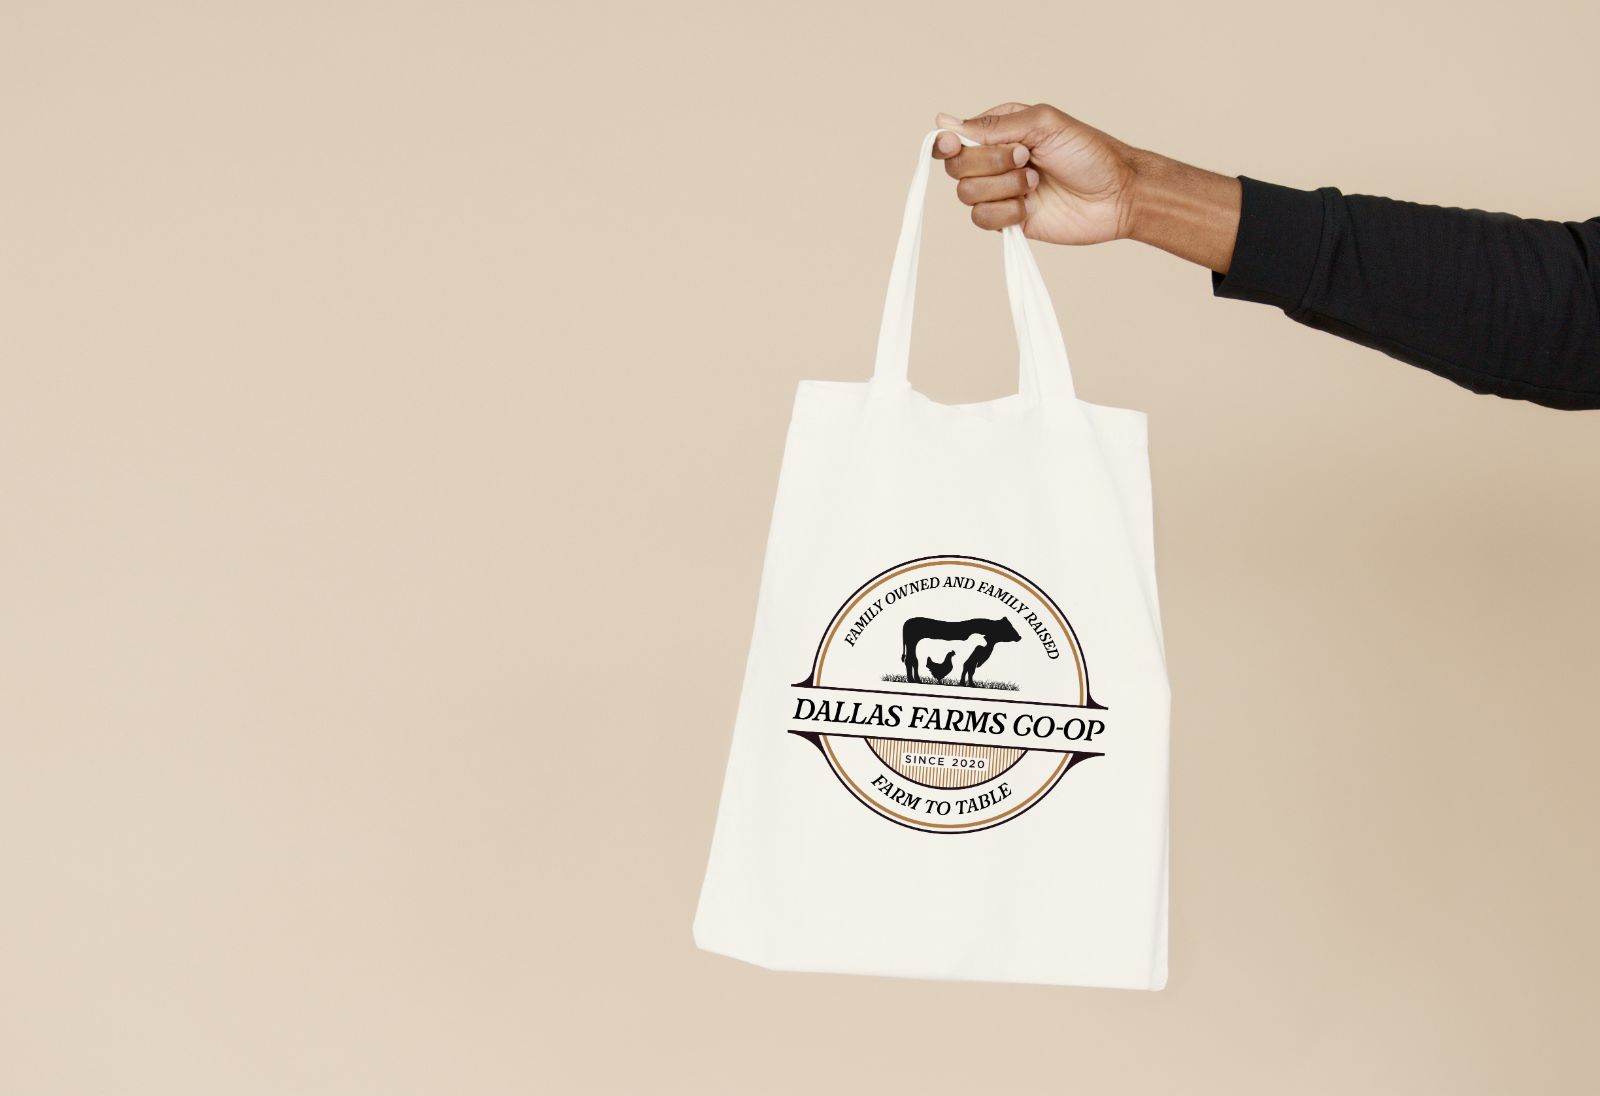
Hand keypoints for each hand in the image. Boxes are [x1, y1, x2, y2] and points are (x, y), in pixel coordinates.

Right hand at [932, 103, 1138, 243]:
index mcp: (999, 131)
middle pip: (956, 167)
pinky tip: (1031, 205)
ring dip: (1004, 188)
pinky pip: (982, 219)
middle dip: (991, 164)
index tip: (956, 144)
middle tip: (1027, 158)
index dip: (948, 144)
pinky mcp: (1007, 220)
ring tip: (1035, 182)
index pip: (953, 137)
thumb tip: (944, 122)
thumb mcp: (1042, 124)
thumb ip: (993, 126)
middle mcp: (994, 160)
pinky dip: (1007, 212)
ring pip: (967, 194)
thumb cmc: (1088, 153)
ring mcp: (999, 191)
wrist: (1117, 195)